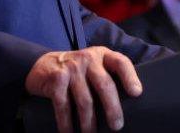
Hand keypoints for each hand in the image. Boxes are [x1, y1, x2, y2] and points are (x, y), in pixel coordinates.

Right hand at [25, 47, 142, 132]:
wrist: (42, 65)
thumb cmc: (78, 72)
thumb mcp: (95, 66)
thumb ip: (109, 76)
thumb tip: (129, 104)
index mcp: (103, 55)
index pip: (121, 62)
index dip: (130, 77)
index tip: (137, 93)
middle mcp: (88, 58)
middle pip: (104, 84)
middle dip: (112, 108)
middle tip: (117, 126)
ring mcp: (72, 68)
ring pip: (85, 100)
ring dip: (89, 122)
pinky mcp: (57, 79)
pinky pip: (64, 105)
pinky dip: (66, 123)